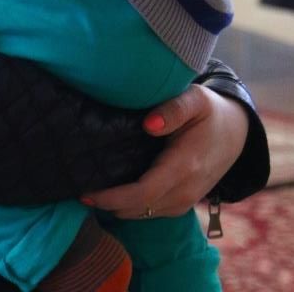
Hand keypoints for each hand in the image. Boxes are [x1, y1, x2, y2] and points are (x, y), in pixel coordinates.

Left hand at [80, 85, 248, 218]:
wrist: (236, 133)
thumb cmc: (210, 112)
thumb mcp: (195, 100)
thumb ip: (173, 109)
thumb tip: (148, 124)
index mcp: (184, 166)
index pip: (143, 192)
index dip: (113, 197)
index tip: (87, 191)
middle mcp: (185, 190)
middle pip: (139, 208)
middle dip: (107, 204)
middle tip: (78, 190)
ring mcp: (185, 200)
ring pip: (144, 214)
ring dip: (117, 207)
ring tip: (90, 191)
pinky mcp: (183, 202)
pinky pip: (152, 212)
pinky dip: (131, 207)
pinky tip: (113, 193)